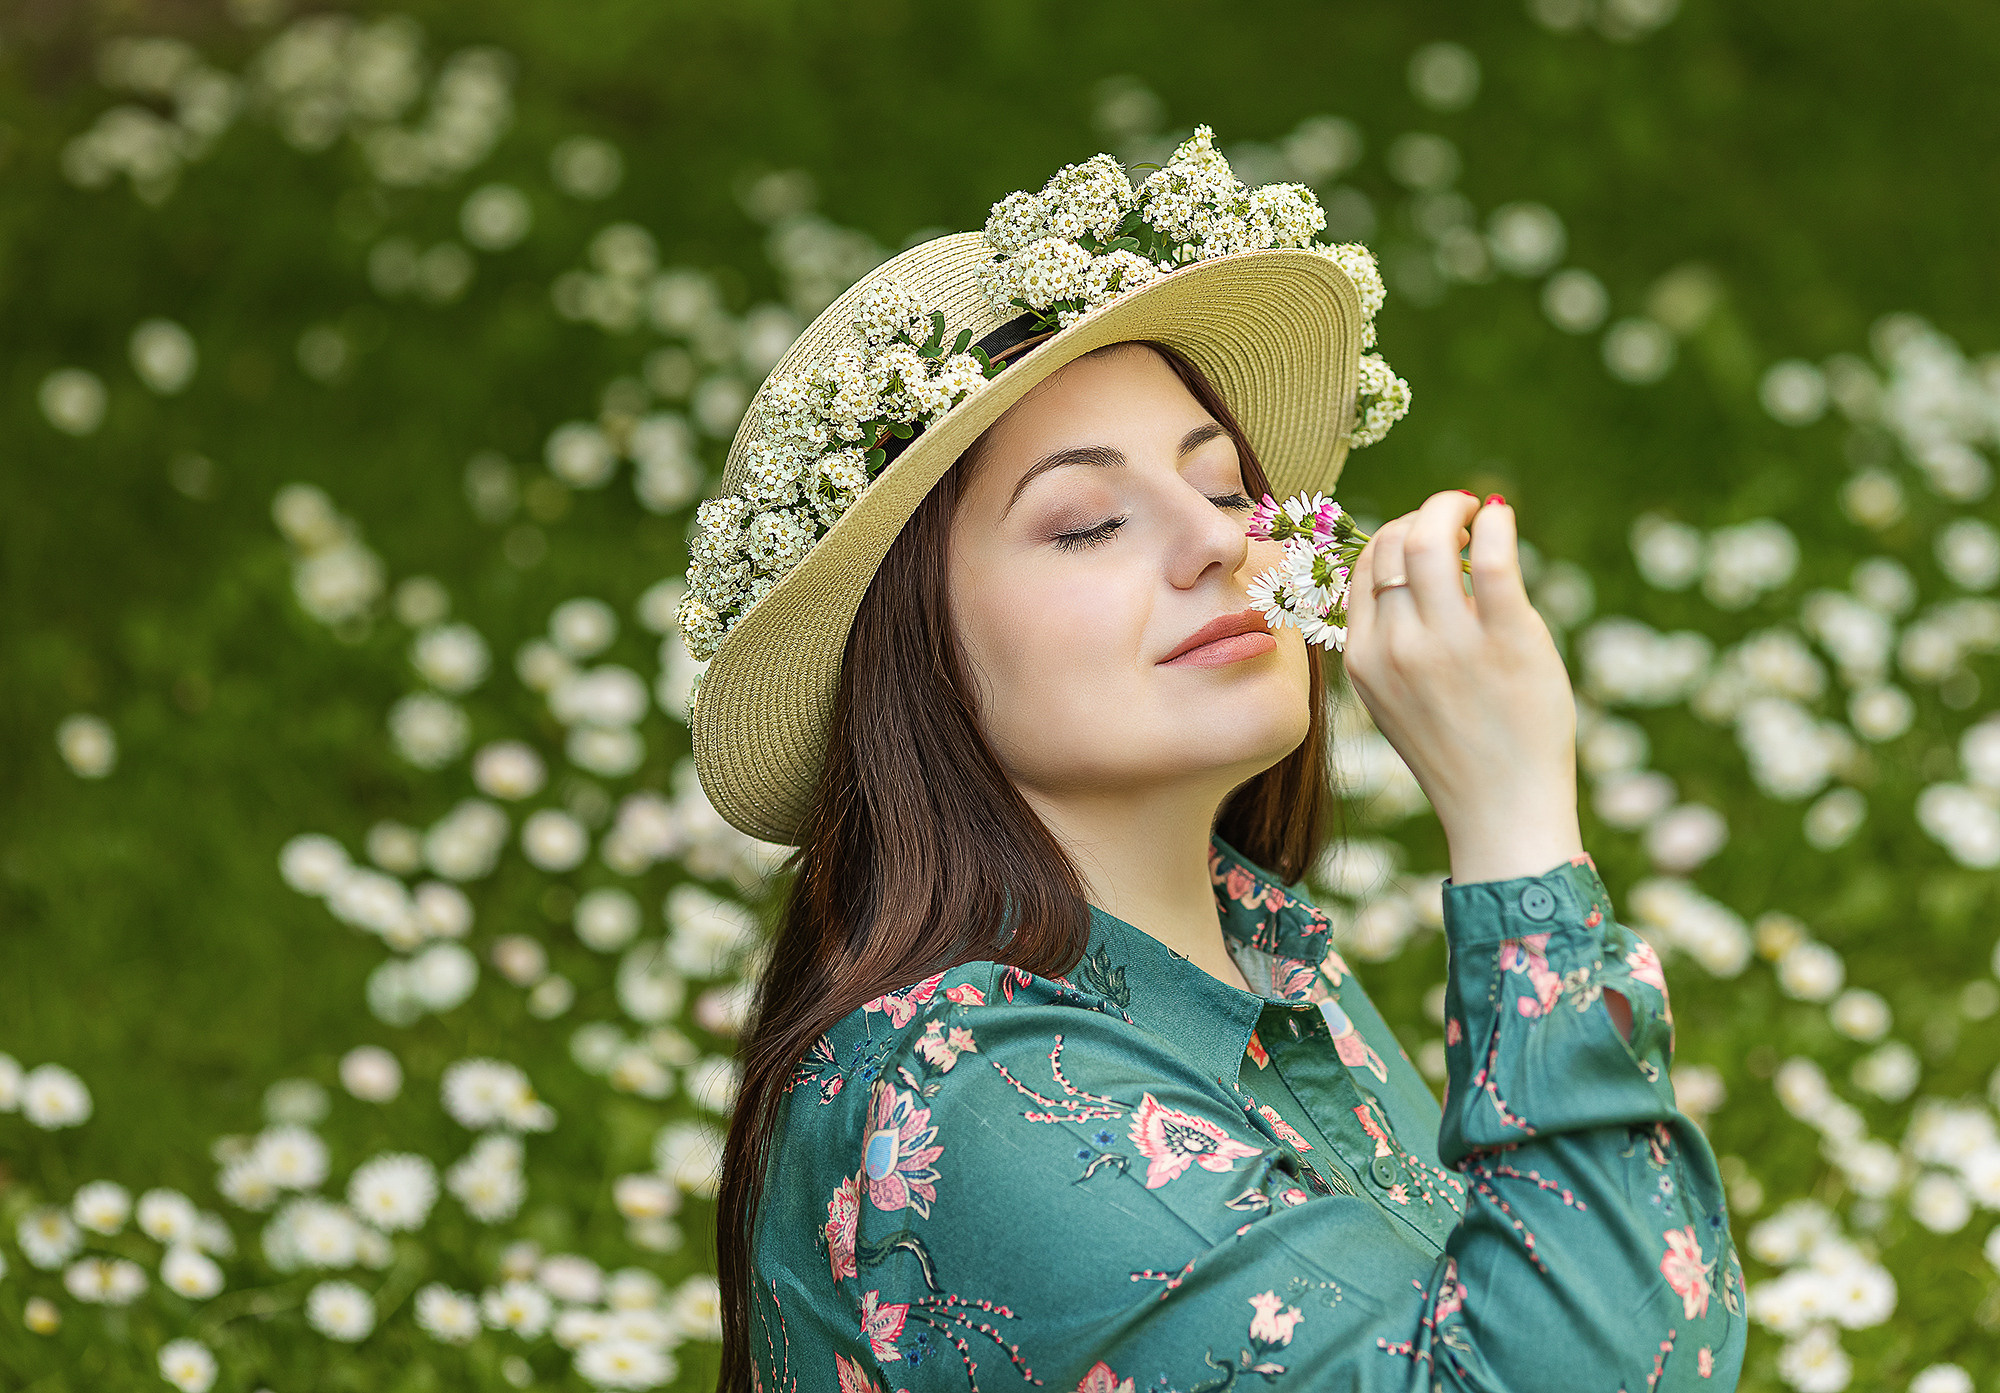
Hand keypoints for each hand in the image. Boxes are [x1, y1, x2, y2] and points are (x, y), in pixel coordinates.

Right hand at [1343, 491, 1582, 885]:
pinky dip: (1495, 524)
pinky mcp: (1507, 641)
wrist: (1501, 812)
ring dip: (1454, 508)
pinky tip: (1501, 520)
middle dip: (1425, 515)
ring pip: (1432, 540)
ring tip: (1479, 514)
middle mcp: (1397, 647)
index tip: (1428, 538)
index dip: (1394, 537)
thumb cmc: (1458, 755)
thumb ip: (1392, 642)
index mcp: (1364, 659)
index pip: (1365, 569)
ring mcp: (1450, 644)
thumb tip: (1413, 568)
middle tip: (1457, 517)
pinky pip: (1493, 559)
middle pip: (1393, 543)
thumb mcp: (1395, 700)